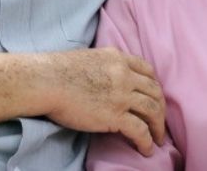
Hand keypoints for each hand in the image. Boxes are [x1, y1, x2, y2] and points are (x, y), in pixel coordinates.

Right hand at [39, 48, 165, 155]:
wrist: (45, 81)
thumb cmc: (56, 71)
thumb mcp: (88, 58)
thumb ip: (104, 66)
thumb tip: (104, 78)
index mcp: (117, 58)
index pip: (147, 70)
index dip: (154, 86)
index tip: (154, 98)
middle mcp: (124, 74)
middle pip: (154, 91)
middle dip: (160, 108)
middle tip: (160, 122)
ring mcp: (121, 94)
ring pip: (152, 110)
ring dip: (158, 127)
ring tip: (159, 139)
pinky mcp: (114, 115)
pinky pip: (140, 130)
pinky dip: (147, 141)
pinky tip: (147, 149)